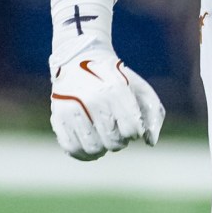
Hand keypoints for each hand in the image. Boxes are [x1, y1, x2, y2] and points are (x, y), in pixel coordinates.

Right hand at [49, 19, 164, 159]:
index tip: (131, 125)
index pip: (131, 129)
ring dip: (102, 148)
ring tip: (104, 138)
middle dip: (120, 141)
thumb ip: (153, 113)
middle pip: (113, 142)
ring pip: (93, 148)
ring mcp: (72, 108)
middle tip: (117, 131)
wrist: (79, 59)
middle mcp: (92, 98)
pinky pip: (71, 148)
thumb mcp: (139, 88)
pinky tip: (90, 145)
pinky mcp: (58, 116)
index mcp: (116, 89)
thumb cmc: (115, 79)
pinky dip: (83, 153)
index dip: (135, 132)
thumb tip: (149, 142)